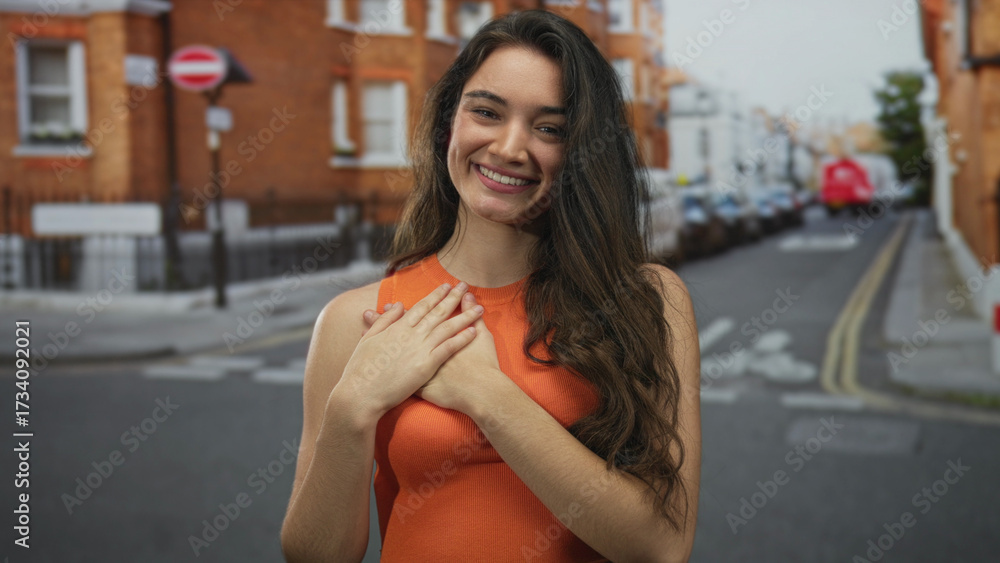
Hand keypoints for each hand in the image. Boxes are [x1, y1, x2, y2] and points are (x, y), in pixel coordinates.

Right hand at [339, 283, 483, 418]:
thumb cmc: (361, 369)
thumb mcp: (369, 338)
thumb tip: (399, 305)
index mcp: (398, 327)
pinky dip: (461, 339)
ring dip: (464, 316)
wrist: (361, 393)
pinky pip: (448, 349)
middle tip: (466, 285)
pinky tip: (473, 332)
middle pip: (438, 312)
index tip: (447, 286)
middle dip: (453, 298)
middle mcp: (411, 334)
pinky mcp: (426, 365)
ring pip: (447, 328)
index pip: (421, 306)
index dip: (436, 295)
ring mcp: (419, 349)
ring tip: (479, 308)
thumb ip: (385, 320)